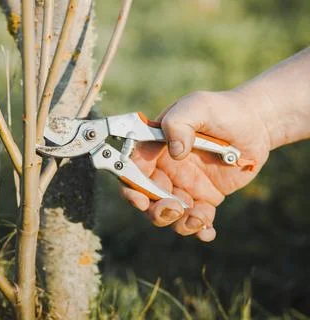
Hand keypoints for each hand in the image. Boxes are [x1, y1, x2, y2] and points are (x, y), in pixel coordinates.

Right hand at [120, 90, 271, 241]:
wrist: (255, 125)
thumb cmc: (221, 110)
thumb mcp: (198, 106)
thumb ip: (180, 122)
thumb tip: (175, 151)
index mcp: (155, 148)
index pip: (132, 170)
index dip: (131, 187)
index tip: (140, 199)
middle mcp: (165, 169)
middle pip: (147, 198)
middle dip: (156, 210)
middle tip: (175, 208)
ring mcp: (184, 186)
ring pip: (169, 214)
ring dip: (178, 223)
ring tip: (199, 219)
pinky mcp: (204, 198)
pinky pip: (196, 219)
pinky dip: (199, 230)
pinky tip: (208, 231)